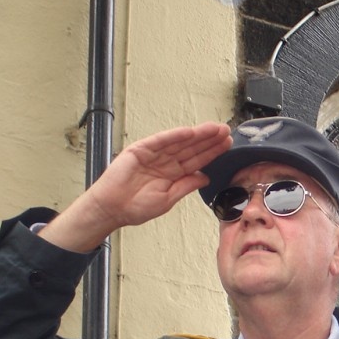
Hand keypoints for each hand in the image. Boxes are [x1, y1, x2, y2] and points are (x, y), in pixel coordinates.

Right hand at [39, 122, 231, 251]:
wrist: (111, 209)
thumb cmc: (136, 207)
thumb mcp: (168, 199)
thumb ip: (186, 186)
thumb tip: (205, 178)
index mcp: (173, 174)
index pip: (197, 160)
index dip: (212, 152)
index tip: (227, 144)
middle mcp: (166, 162)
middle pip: (192, 148)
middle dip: (209, 140)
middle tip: (226, 131)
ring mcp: (153, 155)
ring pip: (180, 142)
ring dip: (197, 135)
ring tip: (214, 129)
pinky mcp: (140, 150)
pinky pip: (160, 141)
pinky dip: (174, 136)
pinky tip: (189, 132)